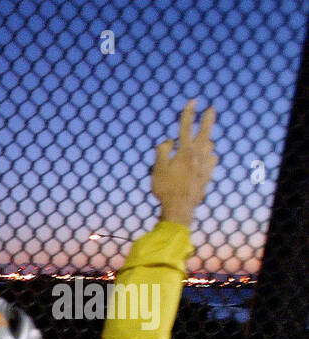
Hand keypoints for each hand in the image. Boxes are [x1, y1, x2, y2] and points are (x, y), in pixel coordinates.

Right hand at [151, 99, 217, 226]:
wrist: (181, 207)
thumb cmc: (166, 188)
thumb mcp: (157, 168)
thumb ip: (162, 150)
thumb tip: (170, 141)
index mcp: (185, 151)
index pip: (186, 127)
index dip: (189, 113)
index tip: (193, 101)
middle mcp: (198, 155)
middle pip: (205, 132)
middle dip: (208, 119)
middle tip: (212, 109)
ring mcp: (205, 164)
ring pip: (209, 146)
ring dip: (206, 140)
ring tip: (204, 138)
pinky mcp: (208, 174)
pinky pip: (212, 159)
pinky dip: (208, 155)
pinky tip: (206, 157)